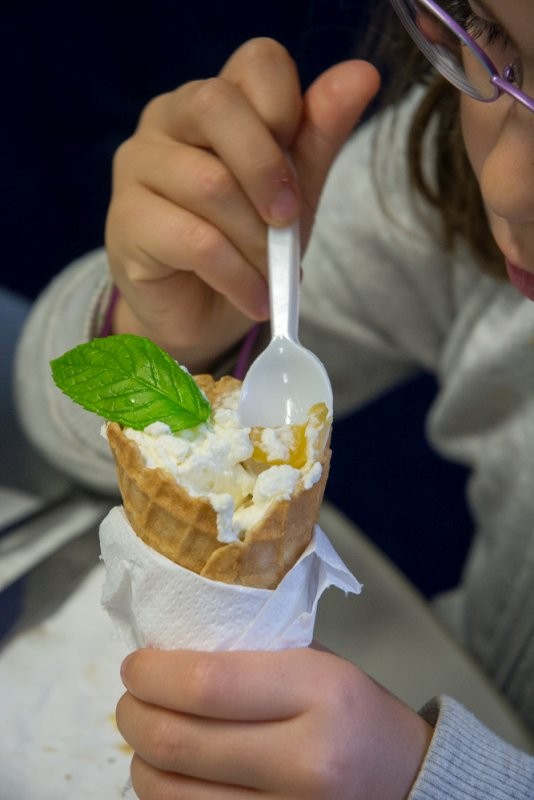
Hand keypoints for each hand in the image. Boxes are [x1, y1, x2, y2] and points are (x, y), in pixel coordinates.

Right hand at [105, 38, 379, 370]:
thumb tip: (363, 73)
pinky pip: (195, 241)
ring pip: (210, 184)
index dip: (287, 110)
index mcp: (214, 100)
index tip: (297, 170)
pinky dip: (237, 276)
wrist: (201, 314)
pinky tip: (253, 297)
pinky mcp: (126, 222)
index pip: (256, 62)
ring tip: (271, 275)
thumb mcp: (294, 191)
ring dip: (257, 241)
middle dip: (268, 170)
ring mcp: (138, 167)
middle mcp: (167, 118)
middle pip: (218, 106)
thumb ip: (319, 135)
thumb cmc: (245, 243)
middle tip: (289, 221)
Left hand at [117, 647, 431, 798]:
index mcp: (318, 693)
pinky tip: (173, 773)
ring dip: (140, 761)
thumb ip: (248, 658)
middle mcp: (304, 761)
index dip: (153, 674)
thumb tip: (168, 656)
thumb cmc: (352, 711)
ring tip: (148, 736)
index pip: (207, 684)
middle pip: (177, 742)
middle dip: (134, 715)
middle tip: (131, 698)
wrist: (406, 779)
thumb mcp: (314, 663)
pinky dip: (165, 796)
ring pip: (170, 795)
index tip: (137, 665)